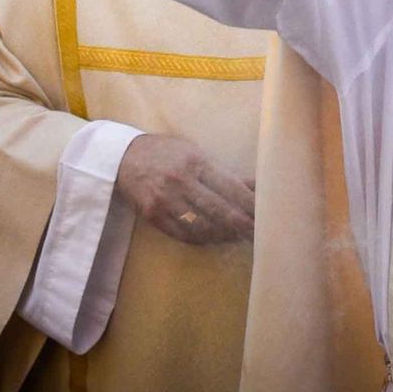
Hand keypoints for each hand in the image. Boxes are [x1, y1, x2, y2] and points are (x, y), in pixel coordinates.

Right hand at [115, 133, 254, 244]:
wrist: (123, 156)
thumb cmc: (168, 152)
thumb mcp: (197, 153)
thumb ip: (225, 172)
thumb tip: (257, 186)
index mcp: (196, 162)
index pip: (231, 188)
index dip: (251, 206)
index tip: (268, 216)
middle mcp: (181, 182)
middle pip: (219, 210)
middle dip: (243, 225)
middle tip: (261, 235)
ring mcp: (165, 201)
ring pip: (202, 227)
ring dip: (225, 235)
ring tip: (240, 237)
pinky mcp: (152, 216)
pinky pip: (183, 234)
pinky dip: (203, 239)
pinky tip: (216, 238)